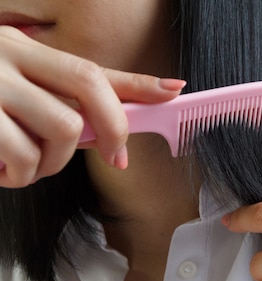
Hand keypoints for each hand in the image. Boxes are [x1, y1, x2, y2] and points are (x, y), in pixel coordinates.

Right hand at [0, 26, 184, 187]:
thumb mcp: (15, 92)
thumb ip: (59, 107)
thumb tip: (107, 135)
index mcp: (22, 51)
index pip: (90, 68)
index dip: (138, 84)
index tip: (173, 91)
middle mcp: (8, 57)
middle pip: (88, 86)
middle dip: (113, 129)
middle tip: (114, 158)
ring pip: (65, 128)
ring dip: (54, 164)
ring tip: (27, 167)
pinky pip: (24, 156)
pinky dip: (20, 176)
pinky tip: (3, 172)